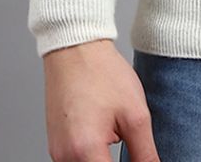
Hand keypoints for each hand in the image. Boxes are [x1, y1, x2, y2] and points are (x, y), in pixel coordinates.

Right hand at [42, 38, 159, 161]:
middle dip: (115, 161)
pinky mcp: (56, 146)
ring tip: (114, 131)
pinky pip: (77, 160)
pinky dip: (93, 154)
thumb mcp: (135, 114)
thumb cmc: (102, 73)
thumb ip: (145, 154)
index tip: (140, 158)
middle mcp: (65, 158)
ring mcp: (57, 153)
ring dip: (103, 159)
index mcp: (86, 151)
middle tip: (125, 138)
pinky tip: (102, 131)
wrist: (75, 49)